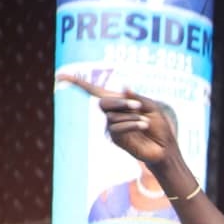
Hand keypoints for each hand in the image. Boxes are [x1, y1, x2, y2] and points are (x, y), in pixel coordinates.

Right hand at [58, 74, 178, 166]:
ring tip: (145, 122)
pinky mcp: (116, 139)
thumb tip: (123, 87)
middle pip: (103, 102)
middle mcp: (111, 114)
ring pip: (112, 117)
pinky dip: (132, 124)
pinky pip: (117, 127)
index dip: (76, 83)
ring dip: (132, 117)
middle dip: (120, 102)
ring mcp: (112, 127)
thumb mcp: (150, 107)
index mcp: (118, 103)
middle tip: (138, 106)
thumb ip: (136, 97)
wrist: (164, 147)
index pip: (93, 91)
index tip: (59, 76)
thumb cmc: (158, 125)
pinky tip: (143, 126)